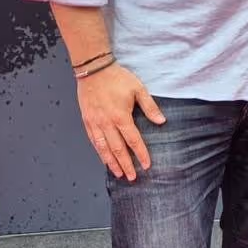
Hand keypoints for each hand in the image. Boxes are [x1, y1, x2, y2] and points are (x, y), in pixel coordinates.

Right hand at [77, 63, 164, 180]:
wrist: (93, 69)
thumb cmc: (118, 78)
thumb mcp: (138, 89)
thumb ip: (150, 107)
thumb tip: (161, 121)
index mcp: (121, 116)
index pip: (133, 140)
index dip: (140, 154)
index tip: (146, 165)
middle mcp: (106, 123)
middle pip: (117, 149)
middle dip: (125, 164)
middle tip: (131, 177)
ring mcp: (94, 122)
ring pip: (103, 148)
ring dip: (111, 162)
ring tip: (118, 173)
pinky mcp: (86, 120)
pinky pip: (93, 140)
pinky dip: (99, 151)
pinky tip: (104, 158)